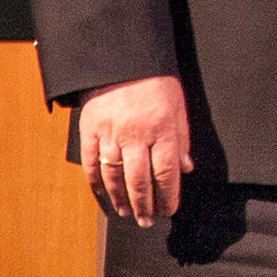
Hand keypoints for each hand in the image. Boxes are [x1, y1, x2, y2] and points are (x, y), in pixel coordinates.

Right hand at [79, 75, 191, 226]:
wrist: (121, 56)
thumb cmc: (154, 80)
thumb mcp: (177, 105)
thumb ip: (182, 138)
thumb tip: (186, 168)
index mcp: (161, 127)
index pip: (166, 173)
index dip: (168, 197)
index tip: (169, 210)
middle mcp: (135, 133)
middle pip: (140, 181)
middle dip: (146, 205)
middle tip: (148, 220)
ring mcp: (110, 132)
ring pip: (115, 176)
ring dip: (122, 199)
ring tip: (129, 212)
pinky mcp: (90, 129)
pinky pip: (91, 163)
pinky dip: (97, 183)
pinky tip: (104, 195)